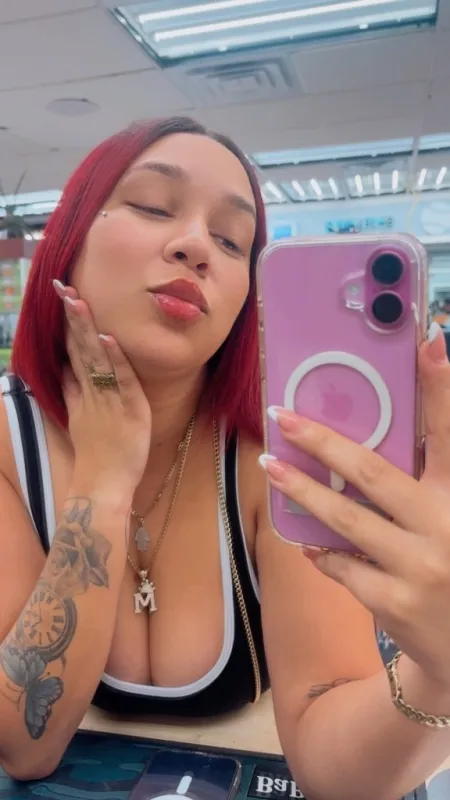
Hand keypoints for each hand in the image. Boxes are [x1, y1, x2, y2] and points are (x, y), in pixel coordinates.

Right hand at [53, 281, 150, 497]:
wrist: (102, 486)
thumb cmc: (97, 454)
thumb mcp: (80, 418)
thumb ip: (73, 393)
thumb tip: (66, 370)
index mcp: (83, 391)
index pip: (74, 350)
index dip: (69, 323)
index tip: (63, 296)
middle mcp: (93, 391)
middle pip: (80, 347)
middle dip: (72, 316)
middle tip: (62, 287)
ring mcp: (109, 399)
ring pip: (96, 358)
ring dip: (87, 329)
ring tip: (78, 301)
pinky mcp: (129, 409)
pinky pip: (121, 380)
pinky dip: (114, 359)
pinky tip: (107, 338)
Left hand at [261, 326, 449, 689]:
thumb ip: (429, 483)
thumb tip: (376, 449)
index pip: (449, 436)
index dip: (441, 388)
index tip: (428, 343)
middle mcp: (443, 527)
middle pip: (372, 472)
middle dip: (322, 441)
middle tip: (283, 416)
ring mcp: (418, 568)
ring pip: (344, 518)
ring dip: (303, 489)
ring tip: (271, 465)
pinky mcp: (395, 603)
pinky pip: (341, 565)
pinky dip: (324, 552)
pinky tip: (312, 543)